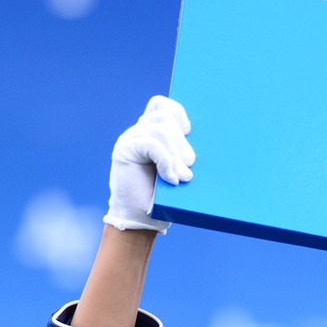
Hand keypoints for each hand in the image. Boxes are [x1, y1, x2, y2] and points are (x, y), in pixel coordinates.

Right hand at [105, 95, 194, 233]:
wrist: (141, 222)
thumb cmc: (163, 201)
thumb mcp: (179, 172)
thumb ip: (183, 154)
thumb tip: (202, 143)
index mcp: (150, 133)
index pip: (161, 105)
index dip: (178, 113)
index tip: (189, 133)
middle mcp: (138, 132)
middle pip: (165, 116)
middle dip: (182, 143)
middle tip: (188, 170)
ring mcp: (129, 139)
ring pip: (161, 129)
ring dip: (175, 155)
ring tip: (181, 178)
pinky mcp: (124, 150)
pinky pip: (152, 144)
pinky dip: (166, 162)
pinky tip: (171, 180)